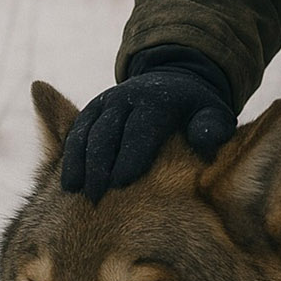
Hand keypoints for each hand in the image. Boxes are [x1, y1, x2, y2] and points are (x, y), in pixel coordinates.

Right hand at [61, 67, 235, 202]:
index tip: (121, 182)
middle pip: (107, 130)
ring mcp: (106, 103)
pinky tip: (67, 182)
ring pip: (85, 131)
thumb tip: (205, 140)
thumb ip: (212, 128)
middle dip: (99, 162)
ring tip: (73, 191)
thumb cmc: (197, 111)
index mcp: (159, 100)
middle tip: (94, 197)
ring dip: (77, 160)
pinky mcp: (92, 111)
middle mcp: (128, 97)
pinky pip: (75, 131)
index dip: (130, 154)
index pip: (141, 128)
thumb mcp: (213, 115)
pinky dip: (69, 155)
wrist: (175, 83)